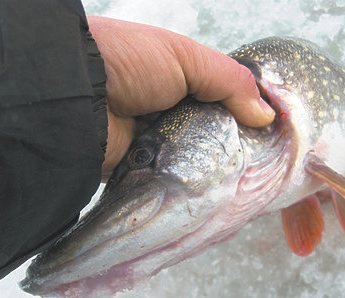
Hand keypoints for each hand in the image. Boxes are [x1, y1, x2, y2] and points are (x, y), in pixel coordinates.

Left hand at [87, 16, 274, 180]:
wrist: (74, 96)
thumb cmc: (128, 62)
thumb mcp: (185, 57)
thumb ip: (229, 81)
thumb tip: (266, 115)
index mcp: (179, 82)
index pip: (220, 102)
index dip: (244, 116)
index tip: (270, 135)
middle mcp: (168, 111)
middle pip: (209, 133)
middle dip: (231, 147)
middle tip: (260, 165)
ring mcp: (155, 142)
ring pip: (192, 159)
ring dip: (211, 168)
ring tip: (244, 183)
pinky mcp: (140, 169)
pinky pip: (170, 179)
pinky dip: (187, 183)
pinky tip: (213, 192)